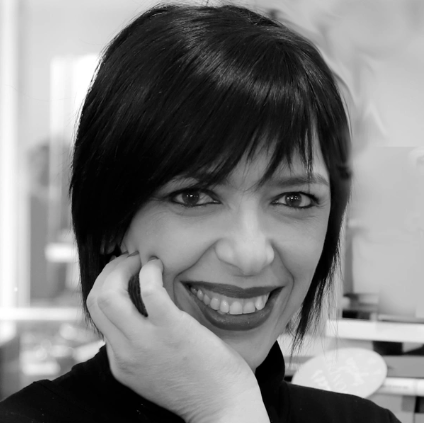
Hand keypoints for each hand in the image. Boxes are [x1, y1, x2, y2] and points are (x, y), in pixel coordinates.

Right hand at [87, 253, 269, 422]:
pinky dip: (149, 270)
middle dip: (108, 272)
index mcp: (121, 362)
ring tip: (138, 259)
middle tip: (127, 260)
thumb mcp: (156, 370)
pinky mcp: (171, 329)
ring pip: (108, 294)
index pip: (98, 317)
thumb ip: (142, 346)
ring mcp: (145, 342)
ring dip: (120, 268)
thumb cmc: (199, 384)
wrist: (224, 407)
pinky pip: (149, 289)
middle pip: (95, 301)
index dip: (109, 288)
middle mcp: (125, 353)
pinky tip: (158, 266)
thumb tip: (142, 313)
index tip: (124, 275)